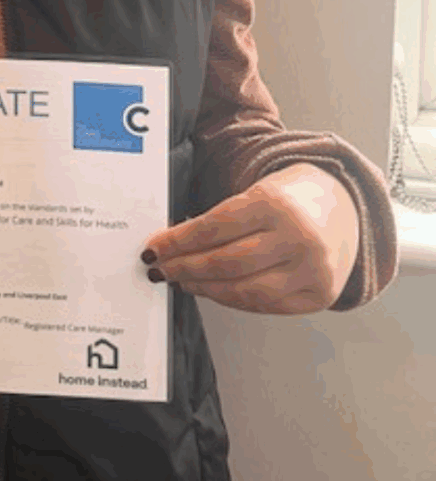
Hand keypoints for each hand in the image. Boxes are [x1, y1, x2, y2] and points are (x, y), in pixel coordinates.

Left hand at [141, 163, 359, 314]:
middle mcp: (296, 237)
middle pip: (226, 262)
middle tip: (161, 268)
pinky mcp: (317, 295)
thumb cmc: (290, 198)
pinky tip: (213, 291)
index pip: (214, 227)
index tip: (154, 248)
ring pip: (244, 291)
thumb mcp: (257, 192)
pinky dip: (233, 301)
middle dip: (185, 268)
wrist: (344, 207)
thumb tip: (173, 243)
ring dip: (205, 289)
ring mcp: (311, 270)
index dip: (178, 241)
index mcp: (274, 203)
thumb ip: (220, 217)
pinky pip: (265, 306)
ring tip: (182, 280)